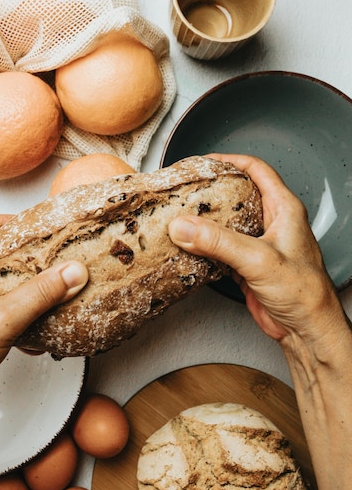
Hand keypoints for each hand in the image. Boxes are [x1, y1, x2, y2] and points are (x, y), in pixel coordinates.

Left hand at [0, 215, 87, 414]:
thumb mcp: (4, 318)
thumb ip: (41, 292)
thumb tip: (69, 272)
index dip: (8, 221)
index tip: (33, 224)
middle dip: (15, 249)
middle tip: (41, 249)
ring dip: (14, 276)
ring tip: (40, 277)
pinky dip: (10, 299)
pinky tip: (29, 310)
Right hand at [169, 154, 341, 342]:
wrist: (306, 329)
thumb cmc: (304, 292)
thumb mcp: (259, 259)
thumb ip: (219, 241)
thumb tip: (184, 227)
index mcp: (284, 209)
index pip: (256, 170)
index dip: (230, 160)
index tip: (204, 161)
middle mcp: (272, 223)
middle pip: (238, 195)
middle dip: (212, 190)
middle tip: (187, 189)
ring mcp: (259, 245)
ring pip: (227, 223)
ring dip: (205, 221)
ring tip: (182, 216)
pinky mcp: (248, 266)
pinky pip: (221, 249)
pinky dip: (204, 247)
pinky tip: (190, 248)